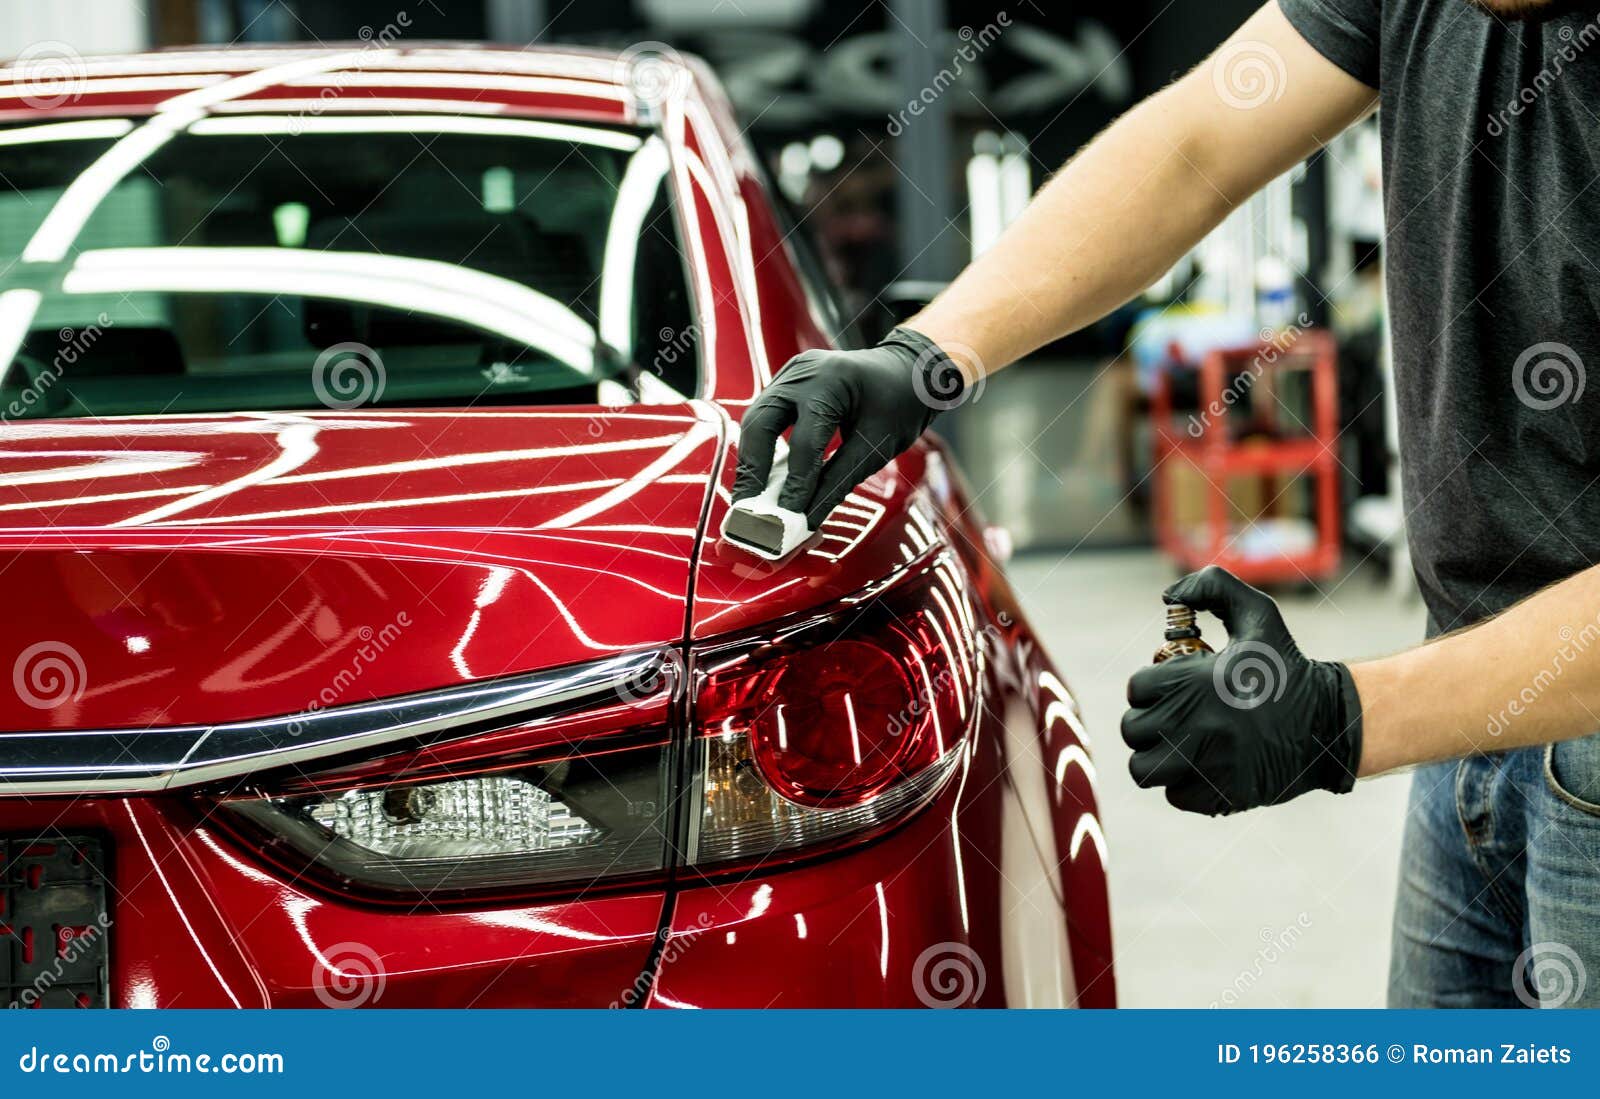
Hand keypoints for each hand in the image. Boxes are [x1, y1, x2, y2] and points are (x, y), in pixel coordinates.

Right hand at [732, 328, 963, 528]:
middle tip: (748, 508)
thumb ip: (837, 482)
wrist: (908, 370)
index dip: (794, 483)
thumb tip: (807, 519)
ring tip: (749, 498)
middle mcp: (803, 373)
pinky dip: (761, 448)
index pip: (804, 441)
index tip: (786, 519)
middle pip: (760, 424)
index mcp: (832, 381)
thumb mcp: (876, 447)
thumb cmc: (901, 403)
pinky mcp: (786, 384)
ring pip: (755, 420)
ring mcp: (791, 374)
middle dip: (753, 470)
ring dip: (751, 461)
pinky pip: (764, 417)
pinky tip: (762, 477)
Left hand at [1120, 566, 1362, 814]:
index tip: (1174, 686)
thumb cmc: (1286, 668)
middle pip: (1133, 729)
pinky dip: (1182, 784)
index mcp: (1195, 683)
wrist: (1329, 723)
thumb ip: (1213, 587)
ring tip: (1178, 743)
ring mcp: (1206, 765)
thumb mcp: (1258, 615)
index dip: (1152, 685)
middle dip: (1150, 719)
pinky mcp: (1220, 796)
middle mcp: (1194, 726)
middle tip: (1173, 715)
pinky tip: (1204, 764)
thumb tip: (1169, 596)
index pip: (1137, 688)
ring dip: (1156, 756)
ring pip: (1144, 768)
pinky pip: (1174, 795)